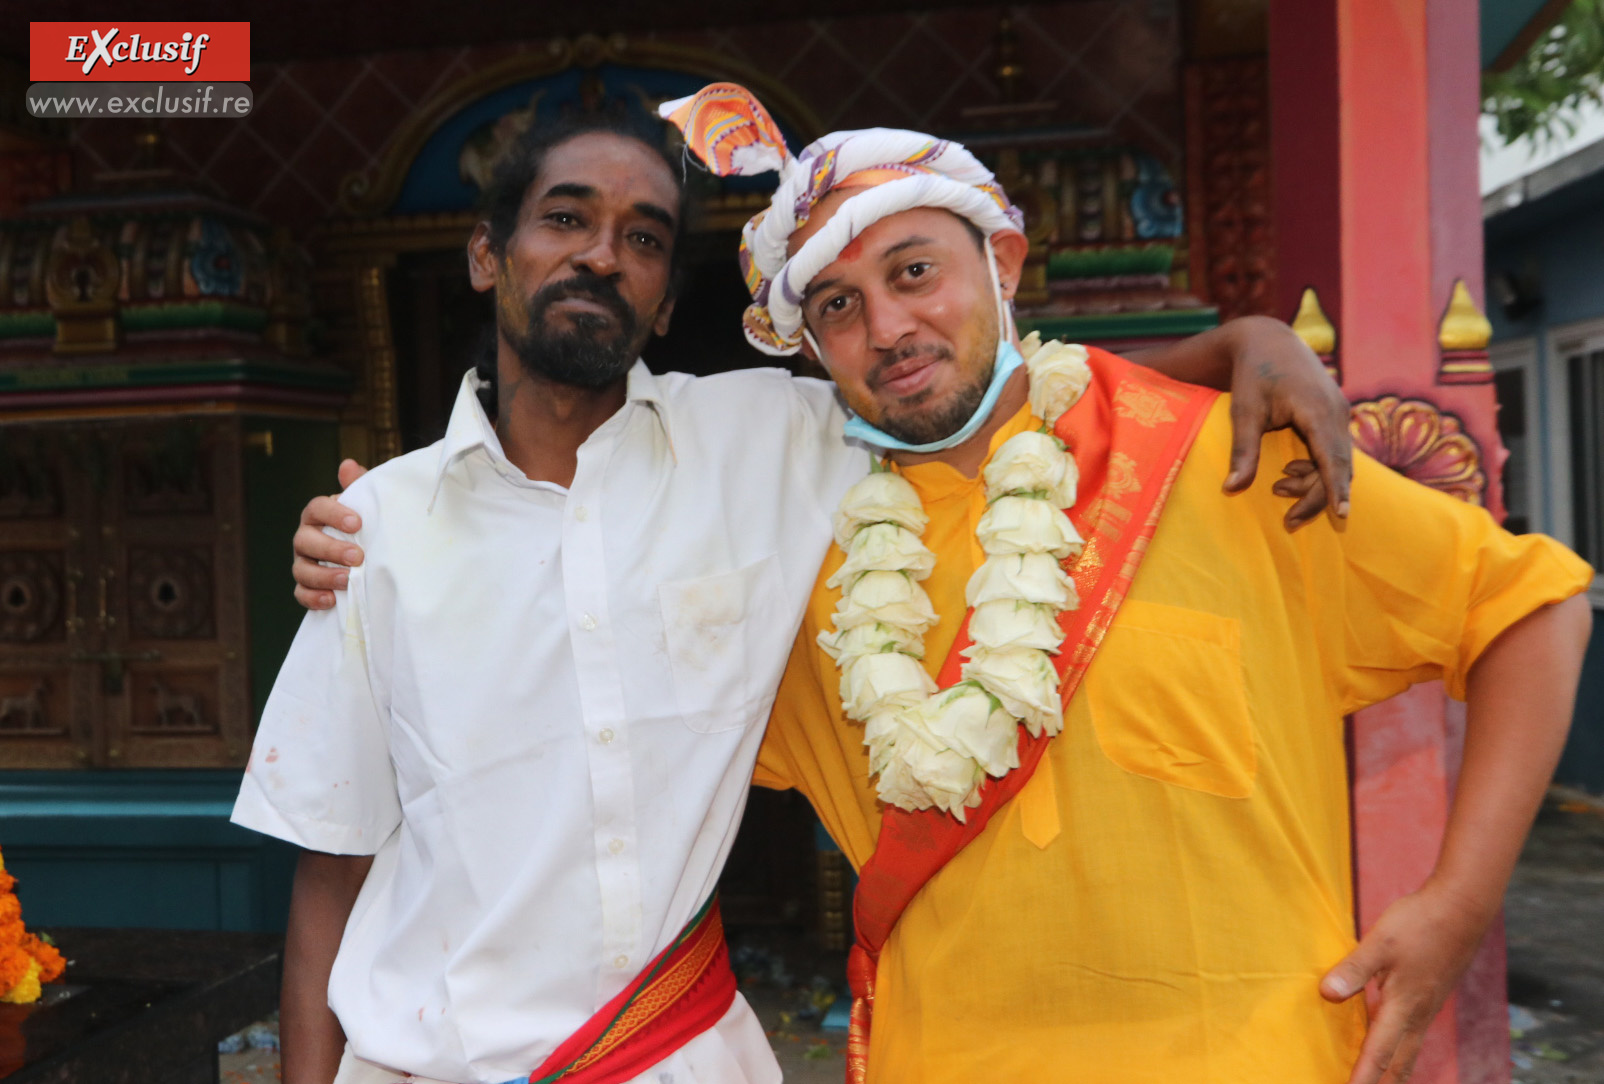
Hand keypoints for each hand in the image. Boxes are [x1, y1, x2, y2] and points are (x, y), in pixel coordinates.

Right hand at [292, 459, 368, 610]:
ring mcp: (303, 562)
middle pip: (306, 541)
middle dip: (331, 549)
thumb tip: (348, 465)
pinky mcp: (306, 586)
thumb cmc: (364, 527)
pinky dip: (314, 598)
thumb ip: (358, 487)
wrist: (368, 556)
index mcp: (318, 515)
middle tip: (358, 556)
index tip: (357, 523)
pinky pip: (301, 594)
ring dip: (324, 576)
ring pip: (301, 569)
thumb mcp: (366, 507)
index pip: (316, 508)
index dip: (333, 514)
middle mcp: (306, 538)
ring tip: (347, 580)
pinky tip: (332, 600)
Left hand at [1221, 316, 1352, 528]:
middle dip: (1318, 497)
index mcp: (1318, 408)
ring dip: (1314, 483)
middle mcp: (1337, 411)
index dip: (1336, 488)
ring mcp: (1339, 413)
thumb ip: (1243, 450)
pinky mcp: (1334, 416)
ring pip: (1338, 461)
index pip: (1332, 456)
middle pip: (1339, 466)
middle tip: (1288, 521)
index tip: (1342, 514)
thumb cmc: (1252, 374)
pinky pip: (1334, 451)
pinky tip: (1288, 473)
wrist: (1268, 341)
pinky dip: (1316, 468)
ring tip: (1278, 490)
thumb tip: (1232, 488)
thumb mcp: (1243, 411)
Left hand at [1320, 881, 1491, 1083]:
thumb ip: (1353, 970)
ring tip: (1373, 1082)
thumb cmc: (1420, 924)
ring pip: (1407, 1052)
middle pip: (1398, 1065)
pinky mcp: (1429, 997)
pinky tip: (1386, 1045)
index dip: (1363, 1079)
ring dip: (1391, 1073)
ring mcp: (1427, 1008)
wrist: (1462, 908)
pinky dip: (1398, 1051)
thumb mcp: (1379, 943)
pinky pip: (1411, 1036)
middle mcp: (1418, 1016)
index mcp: (1404, 1008)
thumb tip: (1327, 994)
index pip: (1379, 1055)